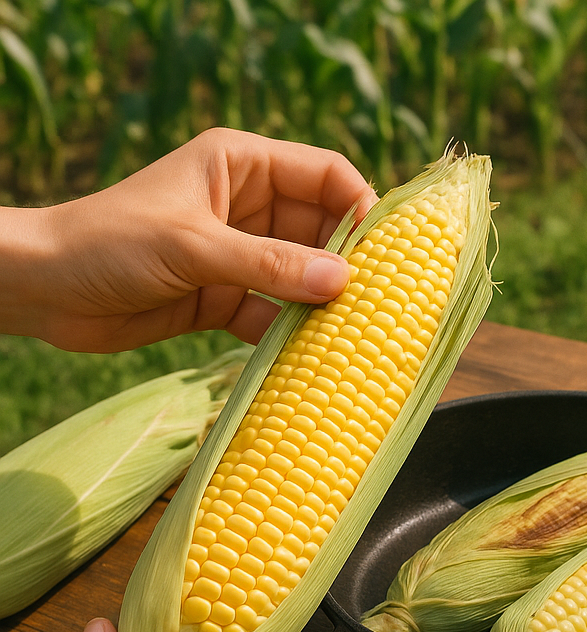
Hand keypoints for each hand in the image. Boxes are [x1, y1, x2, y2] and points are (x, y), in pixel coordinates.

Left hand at [2, 127, 376, 350]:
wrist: (46, 290)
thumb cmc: (110, 242)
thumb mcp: (195, 247)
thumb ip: (270, 265)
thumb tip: (343, 283)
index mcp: (241, 166)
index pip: (324, 174)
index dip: (360, 205)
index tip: (386, 251)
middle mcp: (247, 207)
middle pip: (322, 229)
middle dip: (350, 263)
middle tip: (382, 301)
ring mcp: (240, 255)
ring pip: (302, 275)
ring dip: (325, 303)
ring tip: (359, 332)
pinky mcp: (226, 298)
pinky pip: (275, 313)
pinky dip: (292, 333)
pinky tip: (314, 355)